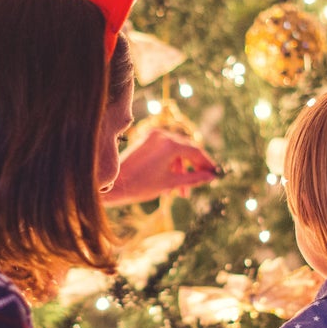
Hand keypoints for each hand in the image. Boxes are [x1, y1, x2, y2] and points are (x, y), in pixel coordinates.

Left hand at [102, 128, 218, 205]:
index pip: (196, 151)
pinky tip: (170, 183)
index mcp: (170, 144)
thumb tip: (211, 177)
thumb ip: (193, 178)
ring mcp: (152, 136)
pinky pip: (164, 150)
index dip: (207, 163)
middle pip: (186, 150)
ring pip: (175, 152)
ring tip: (181, 192)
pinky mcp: (145, 140)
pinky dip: (170, 164)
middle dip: (193, 168)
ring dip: (181, 170)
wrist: (113, 185)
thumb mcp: (171, 183)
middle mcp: (162, 135)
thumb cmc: (140, 185)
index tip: (214, 174)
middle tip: (202, 181)